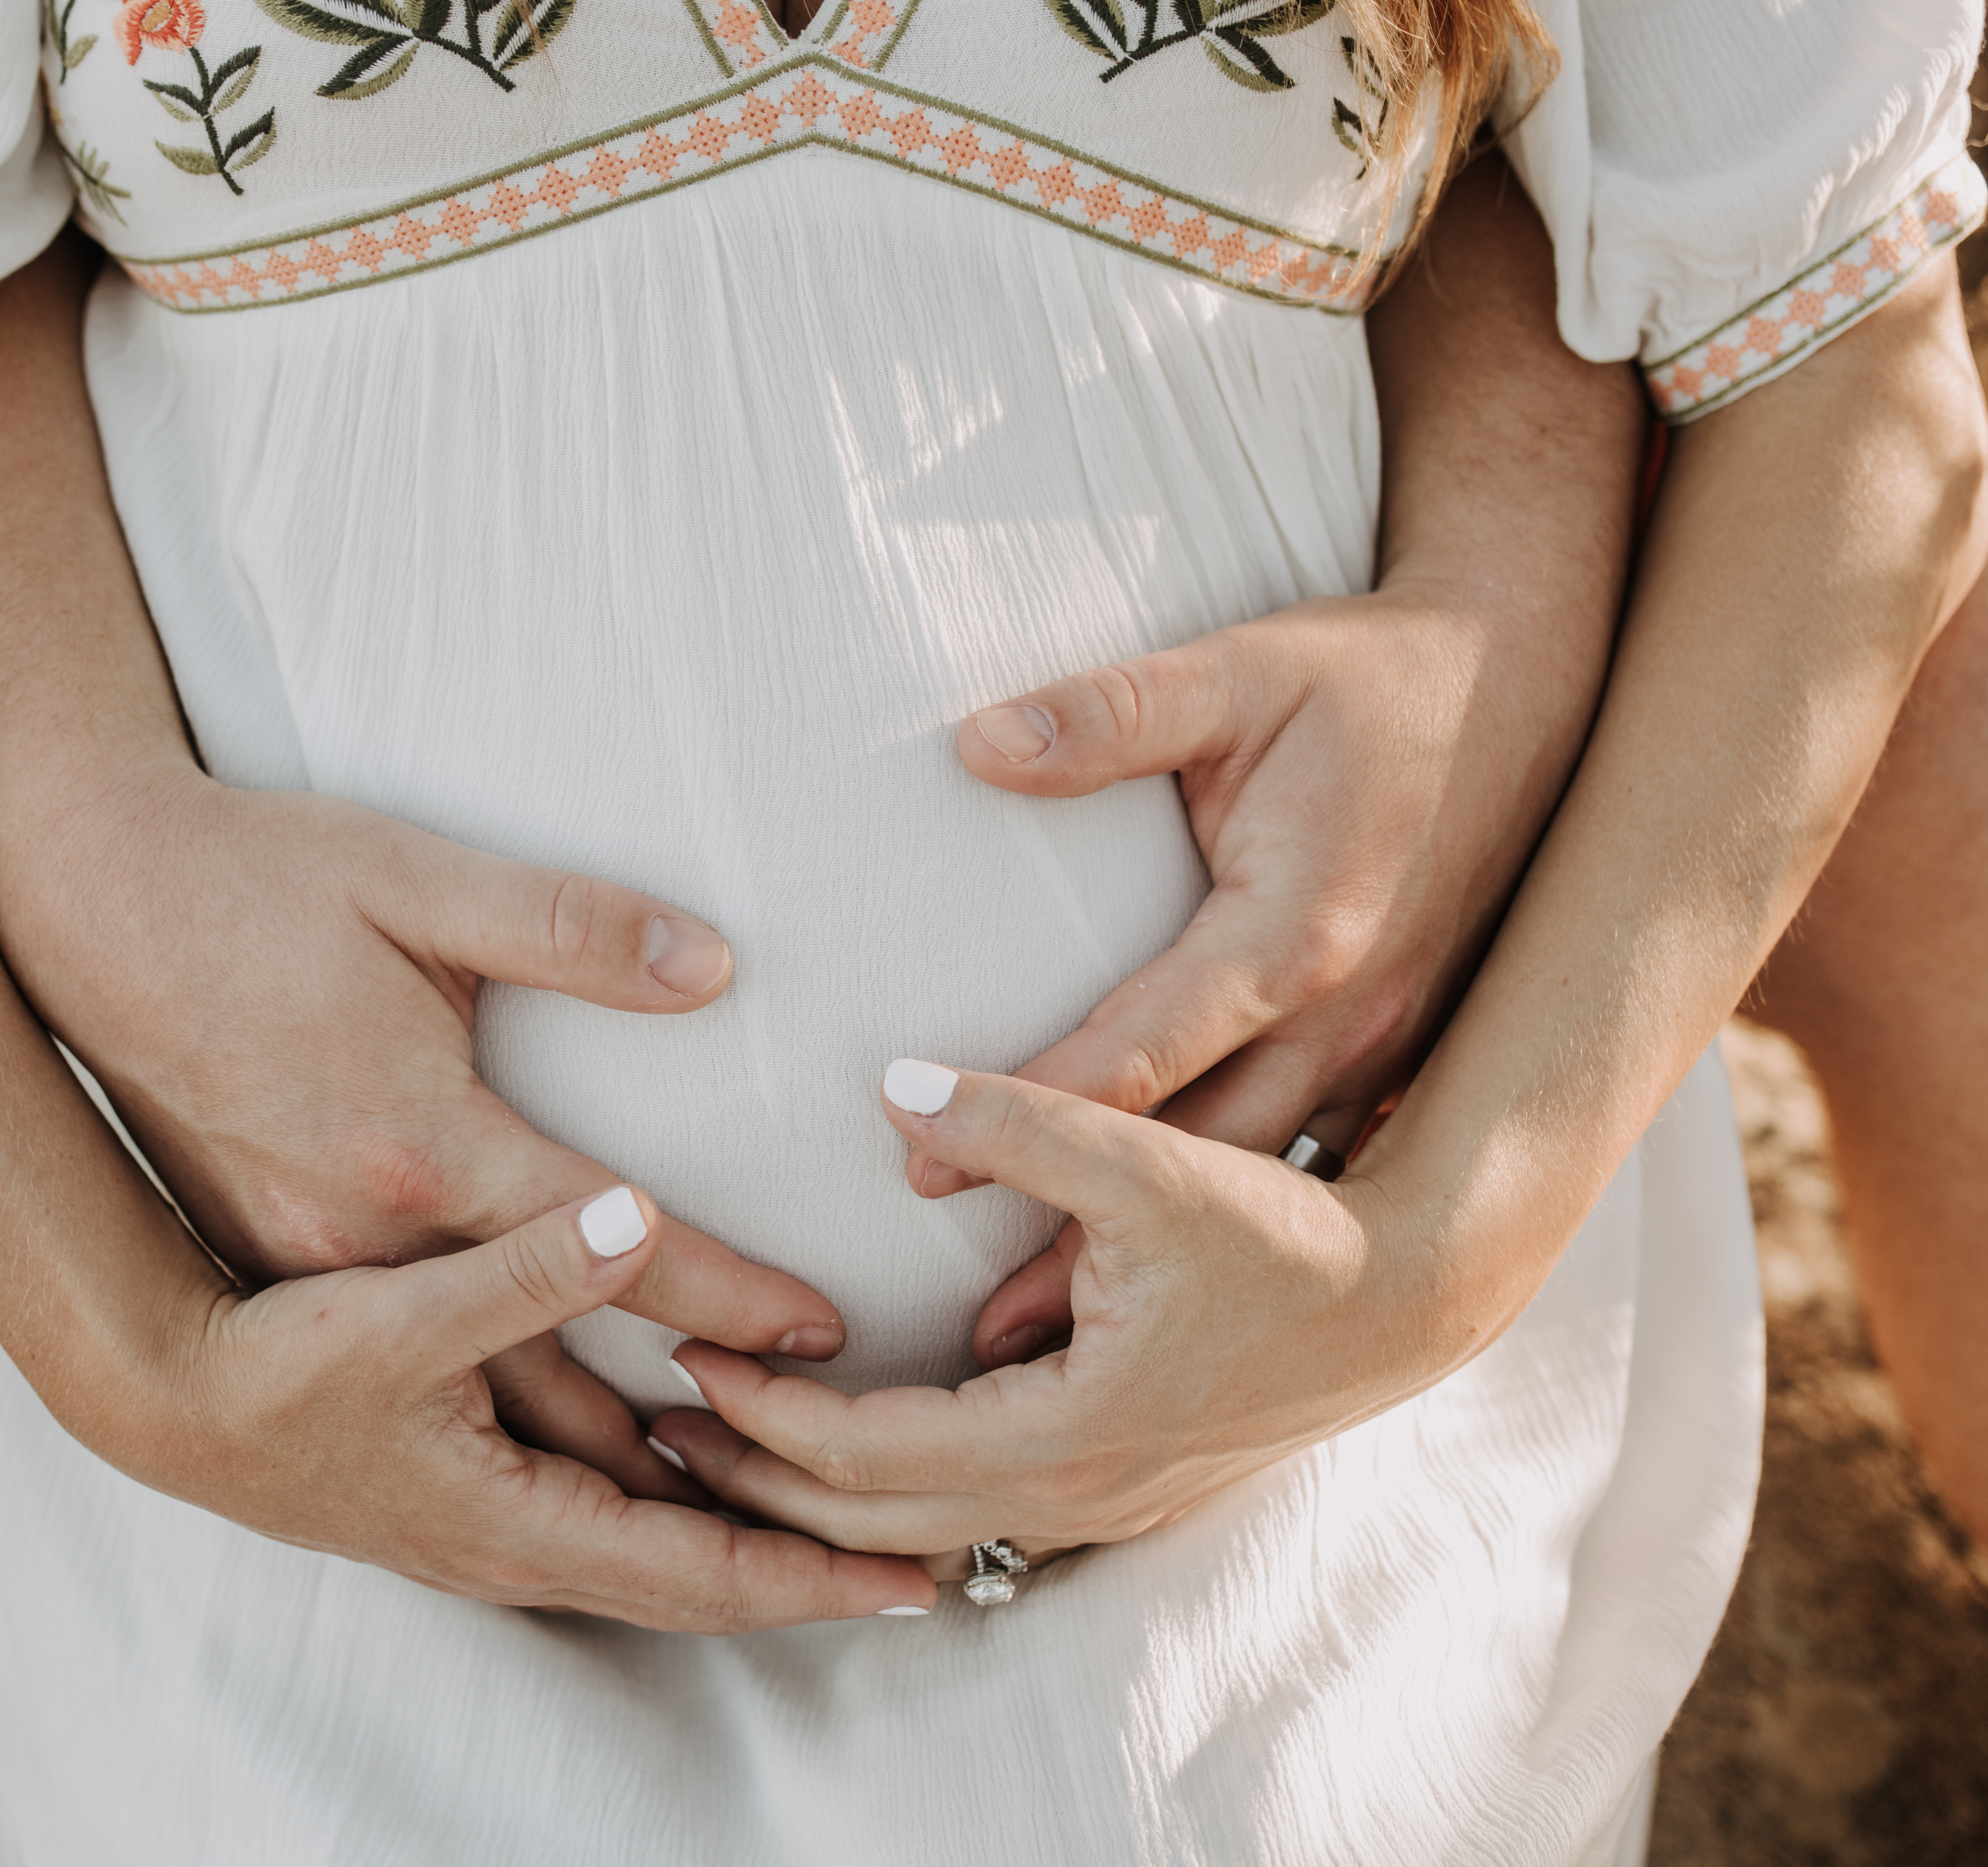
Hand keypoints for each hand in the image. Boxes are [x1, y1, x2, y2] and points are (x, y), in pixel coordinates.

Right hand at [0, 762, 847, 1498]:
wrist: (72, 912)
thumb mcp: (411, 880)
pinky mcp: (277, 1271)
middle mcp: (360, 1241)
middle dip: (686, 1474)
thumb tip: (709, 964)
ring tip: (723, 1529)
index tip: (825, 1340)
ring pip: (481, 1427)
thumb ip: (568, 926)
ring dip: (604, 1490)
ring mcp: (309, 1271)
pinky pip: (419, 1399)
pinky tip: (577, 1474)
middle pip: (553, 1401)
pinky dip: (510, 1452)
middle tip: (797, 1496)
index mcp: (413, 1145)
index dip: (732, 1300)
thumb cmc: (246, 880)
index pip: (617, 1253)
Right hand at [84, 1184, 937, 1629]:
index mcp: (513, 1517)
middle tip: (919, 1554)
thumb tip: (636, 1225)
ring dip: (747, 1535)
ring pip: (653, 1545)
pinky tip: (715, 1451)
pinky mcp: (472, 1484)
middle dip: (805, 1571)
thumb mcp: (391, 1312)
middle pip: (694, 1579)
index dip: (807, 1573)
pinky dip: (678, 1496)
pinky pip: (607, 1508)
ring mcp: (493, 1524)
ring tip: (847, 1508)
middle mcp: (515, 1542)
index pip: (697, 1570)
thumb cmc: (265, 1364)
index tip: (908, 1573)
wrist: (162, 1394)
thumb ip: (519, 1273)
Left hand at [649, 1063, 1482, 1556]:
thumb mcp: (1149, 1161)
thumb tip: (894, 1088)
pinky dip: (895, 1491)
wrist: (1412, 1294)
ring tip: (730, 1441)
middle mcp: (1073, 1497)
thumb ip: (1020, 1121)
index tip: (680, 1363)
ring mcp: (1102, 1508)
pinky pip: (974, 1514)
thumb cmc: (1288, 1229)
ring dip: (820, 1493)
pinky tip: (857, 1440)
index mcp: (1062, 1436)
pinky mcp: (1123, 1489)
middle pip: (868, 1524)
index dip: (760, 1415)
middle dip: (757, 1482)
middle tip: (656, 1429)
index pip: (862, 1456)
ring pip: (921, 1532)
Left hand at [935, 584, 1601, 1364]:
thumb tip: (979, 743)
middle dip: (1079, 1252)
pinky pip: (1302, 1170)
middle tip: (970, 1341)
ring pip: (1250, 1187)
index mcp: (1292, 936)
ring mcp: (1383, 1051)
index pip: (1134, 1055)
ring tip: (1040, 1354)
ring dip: (1158, 1270)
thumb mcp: (1243, 668)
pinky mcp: (1398, 1059)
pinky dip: (1234, 1240)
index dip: (1020, 1118)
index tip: (916, 1173)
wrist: (1534, 685)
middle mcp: (1344, 1019)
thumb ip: (1112, 710)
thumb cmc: (1369, 677)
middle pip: (1192, 1165)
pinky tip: (1167, 1299)